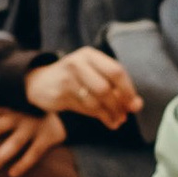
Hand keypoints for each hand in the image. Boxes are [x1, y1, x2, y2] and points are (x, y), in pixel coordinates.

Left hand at [0, 104, 70, 176]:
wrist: (63, 113)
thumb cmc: (29, 114)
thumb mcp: (12, 109)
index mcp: (7, 109)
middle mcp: (18, 117)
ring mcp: (32, 127)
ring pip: (14, 143)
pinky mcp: (46, 138)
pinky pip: (34, 153)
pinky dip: (24, 164)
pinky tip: (12, 174)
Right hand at [26, 45, 143, 129]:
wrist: (39, 82)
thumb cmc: (74, 79)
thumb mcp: (93, 75)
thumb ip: (115, 87)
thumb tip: (137, 105)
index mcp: (90, 55)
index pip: (116, 71)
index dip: (128, 89)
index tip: (134, 104)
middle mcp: (78, 62)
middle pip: (106, 87)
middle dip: (119, 104)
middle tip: (126, 115)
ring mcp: (67, 78)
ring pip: (96, 100)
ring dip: (111, 113)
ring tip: (118, 121)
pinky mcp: (61, 93)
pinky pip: (86, 108)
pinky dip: (101, 117)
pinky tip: (108, 121)